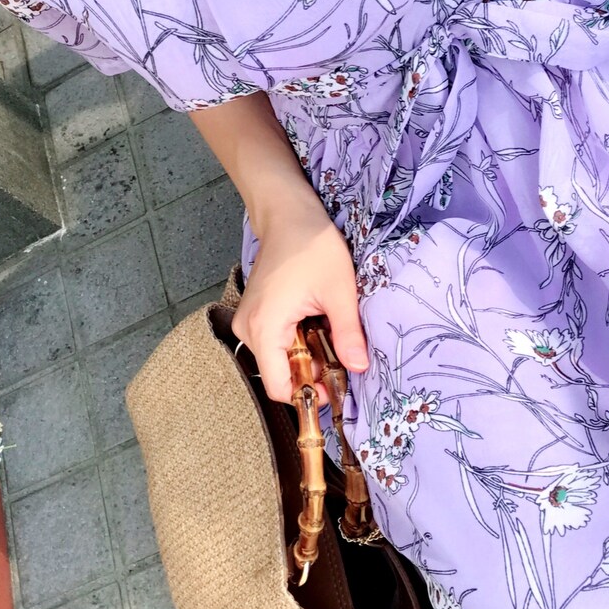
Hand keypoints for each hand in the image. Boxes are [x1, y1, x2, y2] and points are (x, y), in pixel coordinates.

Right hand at [232, 202, 368, 401]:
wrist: (288, 214)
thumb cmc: (312, 245)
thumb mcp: (339, 291)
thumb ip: (348, 334)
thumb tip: (359, 368)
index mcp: (265, 328)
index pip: (280, 387)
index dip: (310, 394)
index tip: (338, 386)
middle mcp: (249, 329)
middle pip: (281, 374)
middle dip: (314, 371)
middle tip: (343, 354)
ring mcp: (249, 321)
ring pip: (281, 358)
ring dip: (309, 355)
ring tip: (332, 332)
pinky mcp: (255, 314)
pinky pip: (277, 342)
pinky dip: (300, 341)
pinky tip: (317, 322)